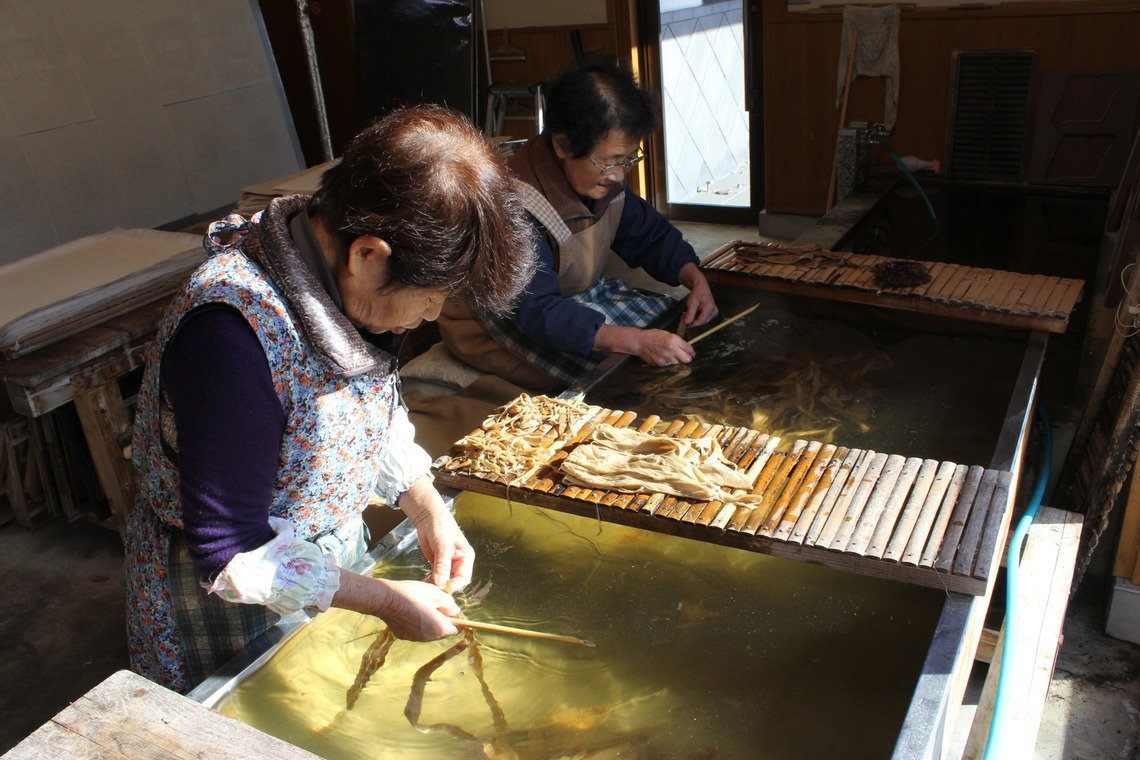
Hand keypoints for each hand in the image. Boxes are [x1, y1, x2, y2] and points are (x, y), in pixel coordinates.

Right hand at [333, 572, 459, 640]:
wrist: (385, 599)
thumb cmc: (412, 594)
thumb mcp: (436, 593)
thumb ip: (449, 604)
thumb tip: (454, 611)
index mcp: (439, 628)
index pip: (457, 629)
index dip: (457, 619)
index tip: (451, 609)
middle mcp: (428, 638)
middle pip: (442, 631)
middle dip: (442, 619)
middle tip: (435, 603)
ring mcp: (415, 638)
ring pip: (429, 631)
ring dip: (430, 621)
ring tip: (422, 605)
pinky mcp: (404, 636)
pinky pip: (417, 631)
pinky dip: (418, 624)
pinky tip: (411, 611)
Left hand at [398, 476, 474, 590]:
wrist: (427, 517)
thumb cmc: (440, 526)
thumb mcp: (442, 546)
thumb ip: (442, 565)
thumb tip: (441, 583)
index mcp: (466, 557)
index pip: (463, 578)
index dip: (453, 586)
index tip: (442, 589)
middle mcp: (459, 562)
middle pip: (454, 581)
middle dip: (443, 586)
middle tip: (431, 590)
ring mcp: (448, 563)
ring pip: (444, 580)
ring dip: (436, 585)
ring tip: (425, 586)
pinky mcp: (437, 563)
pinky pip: (436, 576)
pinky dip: (430, 580)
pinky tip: (423, 582)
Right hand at [595, 324, 695, 365]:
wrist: (640, 342)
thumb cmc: (653, 335)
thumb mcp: (667, 334)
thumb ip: (676, 340)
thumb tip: (685, 346)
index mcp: (674, 340)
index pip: (689, 349)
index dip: (691, 351)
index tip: (691, 352)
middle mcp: (671, 349)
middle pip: (687, 359)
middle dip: (688, 358)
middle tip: (686, 356)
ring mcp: (666, 358)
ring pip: (679, 364)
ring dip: (678, 361)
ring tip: (675, 357)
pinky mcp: (661, 363)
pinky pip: (670, 365)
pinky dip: (670, 363)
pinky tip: (666, 358)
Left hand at [678, 263, 718, 327]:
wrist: (702, 288)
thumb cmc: (697, 293)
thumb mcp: (692, 303)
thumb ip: (690, 314)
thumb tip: (687, 324)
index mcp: (710, 308)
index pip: (701, 321)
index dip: (693, 324)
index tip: (686, 325)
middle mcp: (714, 312)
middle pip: (702, 322)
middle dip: (693, 322)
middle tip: (685, 318)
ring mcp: (714, 313)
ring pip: (702, 321)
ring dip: (695, 320)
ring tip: (689, 314)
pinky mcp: (712, 314)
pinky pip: (703, 319)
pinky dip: (697, 318)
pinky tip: (693, 314)